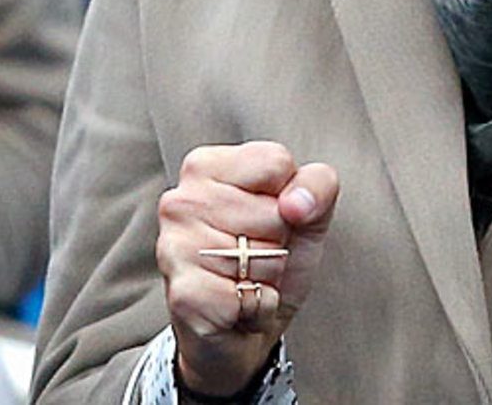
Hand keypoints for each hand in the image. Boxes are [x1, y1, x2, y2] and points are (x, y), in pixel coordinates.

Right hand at [156, 141, 338, 396]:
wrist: (246, 328)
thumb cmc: (274, 255)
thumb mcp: (310, 210)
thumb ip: (318, 184)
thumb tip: (296, 204)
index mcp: (208, 165)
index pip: (275, 163)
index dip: (290, 196)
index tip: (274, 213)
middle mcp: (181, 200)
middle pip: (272, 212)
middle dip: (278, 240)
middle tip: (256, 253)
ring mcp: (174, 247)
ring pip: (260, 254)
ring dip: (268, 277)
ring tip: (246, 277)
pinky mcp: (181, 294)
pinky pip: (248, 296)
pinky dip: (257, 307)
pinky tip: (238, 306)